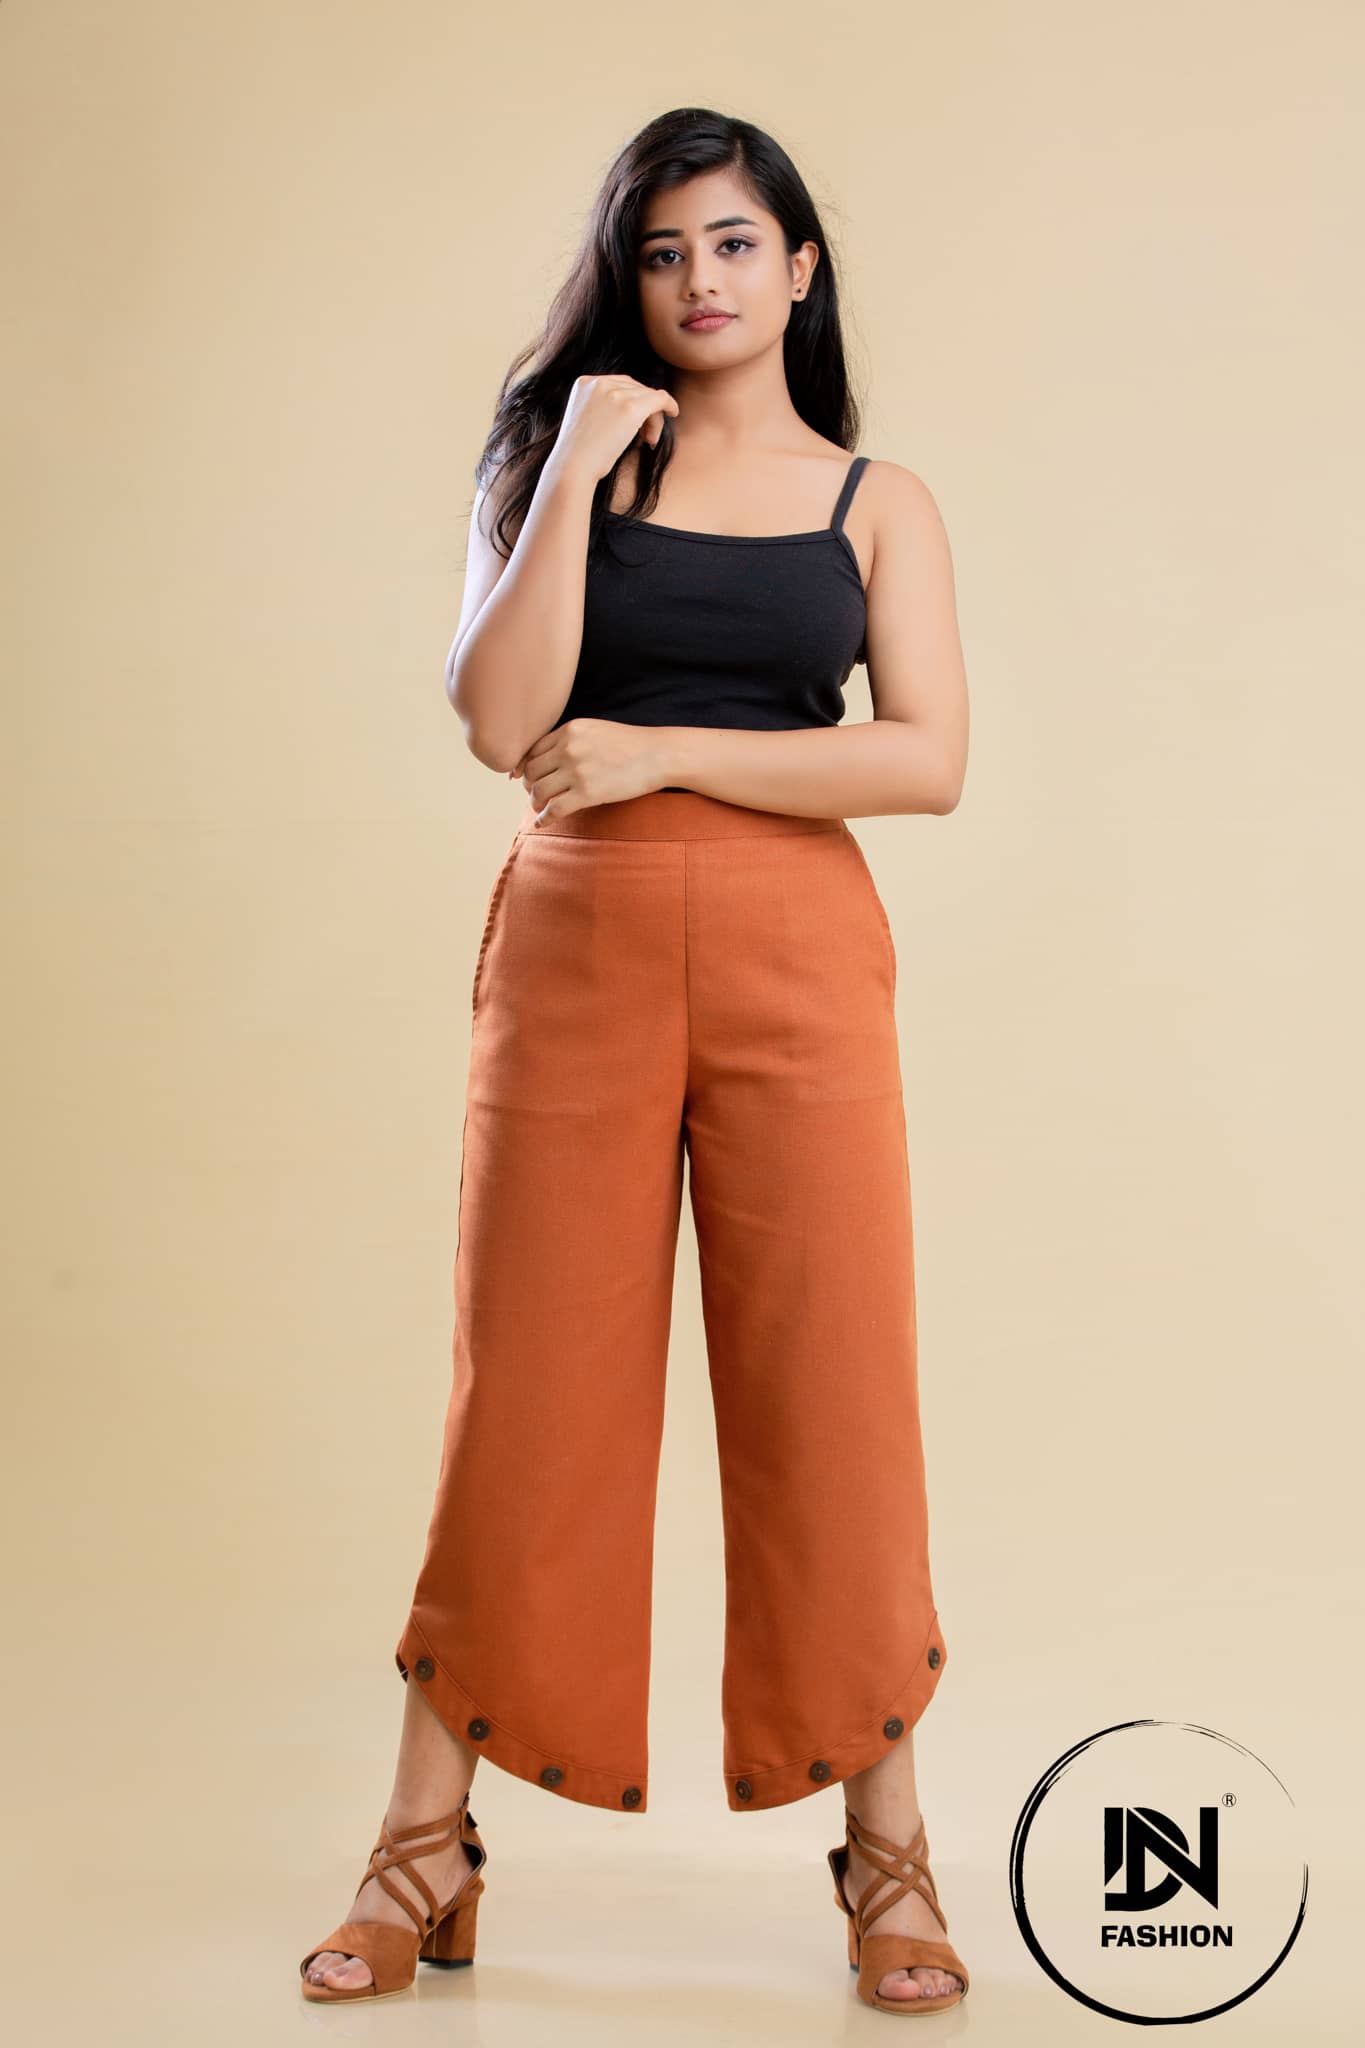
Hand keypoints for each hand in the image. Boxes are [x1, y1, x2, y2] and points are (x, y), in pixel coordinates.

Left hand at [507, 719, 669, 821]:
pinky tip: (543, 823)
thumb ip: (572, 740)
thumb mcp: (596, 731)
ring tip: (540, 808)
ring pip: (539, 790)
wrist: (658, 755)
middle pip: (532, 771)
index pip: (533, 750)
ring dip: (535, 802)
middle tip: (535, 794)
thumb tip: (550, 758)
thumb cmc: (631, 745)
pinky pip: (554, 809)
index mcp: (570, 730)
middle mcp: (569, 747)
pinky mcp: (587, 793)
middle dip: (529, 785)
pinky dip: (544, 818)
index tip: (521, 777)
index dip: (524, 766)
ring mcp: (577, 770)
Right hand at [552, 373, 679, 482]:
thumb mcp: (585, 421)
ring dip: (653, 418)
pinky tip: (674, 413)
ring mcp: (615, 393)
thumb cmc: (579, 455)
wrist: (572, 467)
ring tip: (649, 440)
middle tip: (646, 436)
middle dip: (644, 410)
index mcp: (585, 383)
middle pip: (635, 388)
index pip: (619, 384)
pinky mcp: (630, 407)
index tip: (635, 426)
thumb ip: (602, 408)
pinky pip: (659, 399)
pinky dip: (669, 404)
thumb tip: (633, 408)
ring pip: (648, 396)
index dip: (632, 402)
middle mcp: (599, 382)